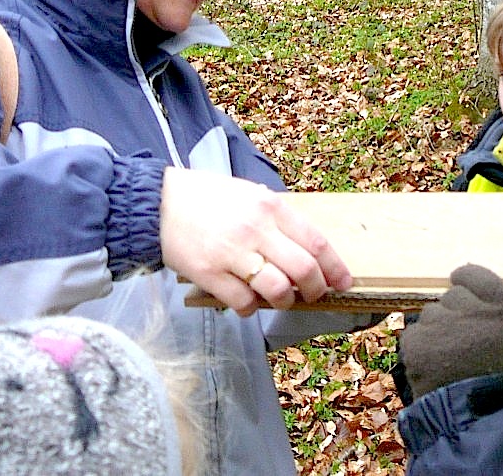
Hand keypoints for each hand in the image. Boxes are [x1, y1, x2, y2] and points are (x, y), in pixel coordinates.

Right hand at [158, 168, 351, 316]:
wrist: (159, 203)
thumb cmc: (208, 198)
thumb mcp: (250, 195)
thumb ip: (277, 219)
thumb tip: (306, 249)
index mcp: (270, 207)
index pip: (315, 242)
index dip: (334, 267)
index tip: (343, 282)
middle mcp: (256, 230)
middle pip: (303, 269)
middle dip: (316, 289)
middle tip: (314, 295)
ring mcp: (232, 253)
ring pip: (277, 289)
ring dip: (284, 301)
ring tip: (279, 298)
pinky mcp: (209, 274)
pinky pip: (243, 302)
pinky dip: (251, 308)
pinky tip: (246, 301)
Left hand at [399, 264, 502, 397]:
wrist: (475, 411)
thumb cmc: (498, 371)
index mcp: (497, 305)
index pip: (475, 273)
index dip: (466, 278)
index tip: (463, 286)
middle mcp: (467, 307)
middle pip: (452, 296)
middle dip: (455, 314)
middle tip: (464, 339)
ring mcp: (439, 322)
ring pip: (432, 314)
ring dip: (437, 330)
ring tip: (450, 356)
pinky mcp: (416, 339)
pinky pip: (416, 334)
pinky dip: (422, 347)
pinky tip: (434, 364)